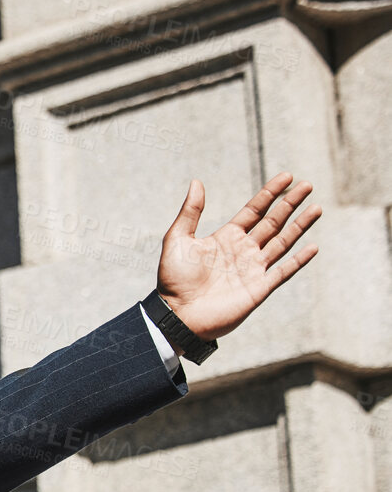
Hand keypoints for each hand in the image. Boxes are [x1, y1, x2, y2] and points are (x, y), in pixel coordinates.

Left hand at [156, 173, 319, 340]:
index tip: (287, 176)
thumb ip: (190, 211)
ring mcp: (253, 269)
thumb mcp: (178, 239)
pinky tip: (313, 247)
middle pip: (273, 222)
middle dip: (290, 204)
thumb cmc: (173, 280)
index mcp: (226, 237)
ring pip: (283, 242)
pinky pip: (283, 271)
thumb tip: (196, 181)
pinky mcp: (259, 288)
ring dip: (300, 225)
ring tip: (317, 208)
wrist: (178, 314)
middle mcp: (243, 251)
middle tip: (307, 185)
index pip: (254, 210)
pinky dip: (298, 260)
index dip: (270, 193)